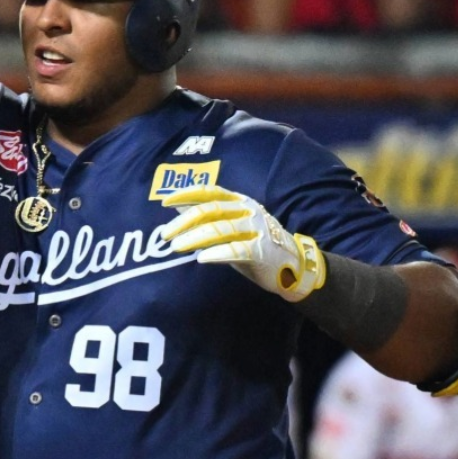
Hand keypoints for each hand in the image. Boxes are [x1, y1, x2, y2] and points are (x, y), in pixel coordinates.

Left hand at [162, 185, 325, 301]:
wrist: (293, 266)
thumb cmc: (255, 245)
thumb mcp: (230, 227)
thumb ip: (207, 218)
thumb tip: (177, 206)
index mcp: (240, 201)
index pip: (210, 192)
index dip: (186, 194)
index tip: (165, 201)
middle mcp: (248, 210)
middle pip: (210, 211)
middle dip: (184, 221)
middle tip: (165, 234)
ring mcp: (257, 229)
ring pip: (221, 229)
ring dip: (195, 237)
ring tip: (175, 246)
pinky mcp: (262, 250)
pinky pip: (237, 250)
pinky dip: (218, 253)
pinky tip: (202, 258)